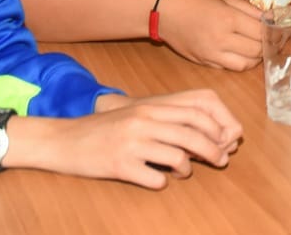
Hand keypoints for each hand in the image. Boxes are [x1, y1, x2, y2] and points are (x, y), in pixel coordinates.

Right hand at [46, 89, 241, 188]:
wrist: (65, 140)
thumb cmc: (105, 129)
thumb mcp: (137, 115)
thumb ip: (167, 119)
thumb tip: (205, 133)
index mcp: (150, 107)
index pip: (197, 112)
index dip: (218, 127)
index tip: (226, 140)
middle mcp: (144, 121)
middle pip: (193, 134)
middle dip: (214, 150)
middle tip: (221, 161)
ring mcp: (132, 143)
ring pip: (178, 157)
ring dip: (188, 168)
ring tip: (184, 171)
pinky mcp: (119, 165)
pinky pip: (155, 178)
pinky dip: (161, 182)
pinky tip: (156, 179)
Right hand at [155, 0, 264, 70]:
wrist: (161, 10)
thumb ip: (248, 9)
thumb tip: (269, 19)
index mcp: (228, 19)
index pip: (261, 33)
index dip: (273, 33)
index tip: (278, 30)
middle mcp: (221, 39)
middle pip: (256, 51)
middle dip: (266, 46)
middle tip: (270, 40)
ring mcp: (211, 54)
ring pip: (244, 65)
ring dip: (254, 58)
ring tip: (254, 47)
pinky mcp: (203, 62)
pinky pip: (228, 68)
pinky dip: (237, 62)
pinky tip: (237, 51)